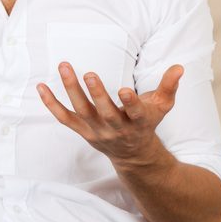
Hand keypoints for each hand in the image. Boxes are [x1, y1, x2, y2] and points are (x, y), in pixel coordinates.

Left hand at [37, 62, 182, 164]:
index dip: (130, 103)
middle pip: (104, 112)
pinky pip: (63, 118)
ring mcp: (96, 131)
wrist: (133, 154)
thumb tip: (179, 67)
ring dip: (71, 89)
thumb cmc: (146, 123)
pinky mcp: (82, 131)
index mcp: (137, 123)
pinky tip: (41, 87)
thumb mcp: (161, 107)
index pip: (135, 114)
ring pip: (81, 111)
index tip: (126, 90)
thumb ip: (169, 87)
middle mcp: (116, 129)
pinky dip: (50, 103)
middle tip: (89, 73)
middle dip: (97, 94)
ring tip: (64, 66)